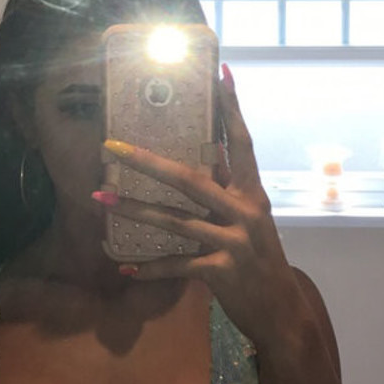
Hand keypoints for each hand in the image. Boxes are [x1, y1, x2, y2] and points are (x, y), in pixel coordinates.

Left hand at [99, 66, 310, 352]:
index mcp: (253, 194)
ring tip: (101, 200)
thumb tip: (196, 170)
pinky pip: (177, 265)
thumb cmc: (260, 264)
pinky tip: (124, 266)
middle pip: (190, 178)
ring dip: (134, 210)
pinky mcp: (221, 272)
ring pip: (175, 220)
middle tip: (111, 147)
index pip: (241, 142)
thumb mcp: (251, 223)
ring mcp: (234, 242)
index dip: (231, 107)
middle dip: (146, 161)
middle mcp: (245, 211)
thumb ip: (227, 197)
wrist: (282, 312)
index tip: (219, 71)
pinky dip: (150, 268)